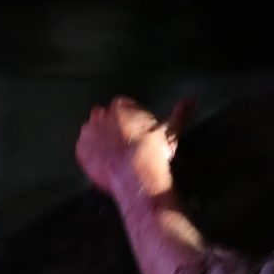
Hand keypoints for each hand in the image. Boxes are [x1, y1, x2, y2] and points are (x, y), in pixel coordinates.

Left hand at [76, 96, 192, 202]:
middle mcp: (101, 114)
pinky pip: (84, 151)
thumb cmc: (155, 150)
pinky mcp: (81, 150)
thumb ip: (179, 113)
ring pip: (93, 133)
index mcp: (121, 105)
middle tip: (125, 145)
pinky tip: (105, 164)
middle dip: (112, 128)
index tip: (137, 132)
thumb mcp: (170, 130)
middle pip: (105, 118)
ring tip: (115, 157)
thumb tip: (192, 100)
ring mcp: (88, 132)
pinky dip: (92, 156)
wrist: (136, 173)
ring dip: (101, 141)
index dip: (130, 120)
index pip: (123, 106)